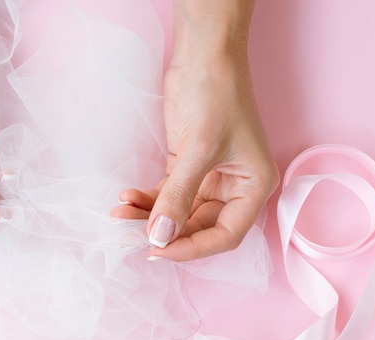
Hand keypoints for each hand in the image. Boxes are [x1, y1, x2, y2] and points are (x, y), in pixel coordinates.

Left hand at [111, 0, 278, 260]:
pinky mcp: (189, 167)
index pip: (225, 235)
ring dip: (150, 215)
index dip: (193, 248)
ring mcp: (211, 178)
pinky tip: (126, 196)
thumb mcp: (198, 150)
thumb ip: (178, 197)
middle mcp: (235, 188)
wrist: (204, 54)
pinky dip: (148, 198)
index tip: (158, 249)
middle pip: (199, 227)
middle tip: (132, 235)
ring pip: (179, 212)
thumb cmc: (217, 95)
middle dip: (165, 231)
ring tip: (120, 212)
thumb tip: (159, 237)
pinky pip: (168, 193)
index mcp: (254, 188)